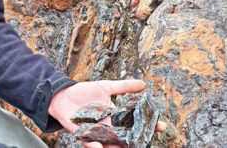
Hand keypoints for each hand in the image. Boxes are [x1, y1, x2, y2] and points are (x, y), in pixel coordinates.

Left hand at [48, 80, 166, 147]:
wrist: (63, 96)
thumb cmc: (85, 93)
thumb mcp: (106, 86)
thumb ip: (123, 86)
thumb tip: (143, 84)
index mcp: (116, 118)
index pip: (135, 123)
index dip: (148, 126)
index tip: (162, 125)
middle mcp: (108, 128)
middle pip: (125, 137)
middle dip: (136, 141)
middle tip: (145, 142)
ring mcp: (96, 132)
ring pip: (109, 144)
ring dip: (117, 147)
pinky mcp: (82, 134)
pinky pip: (89, 143)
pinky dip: (94, 147)